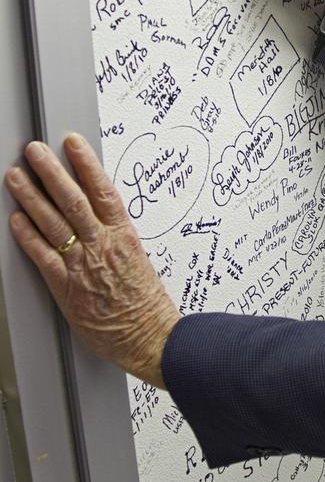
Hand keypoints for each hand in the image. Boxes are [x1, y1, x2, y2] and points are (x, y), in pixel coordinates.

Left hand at [5, 135, 178, 388]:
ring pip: (53, 222)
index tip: (73, 144)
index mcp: (124, 236)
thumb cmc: (147, 306)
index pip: (103, 191)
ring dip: (31, 197)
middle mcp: (102, 245)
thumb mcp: (138, 261)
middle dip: (51, 171)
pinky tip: (16, 220)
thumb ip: (116, 242)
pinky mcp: (67, 288)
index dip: (86, 164)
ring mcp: (83, 265)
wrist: (151, 337)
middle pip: (73, 199)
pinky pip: (43, 256)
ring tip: (16, 176)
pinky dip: (28, 237)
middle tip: (35, 151)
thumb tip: (101, 226)